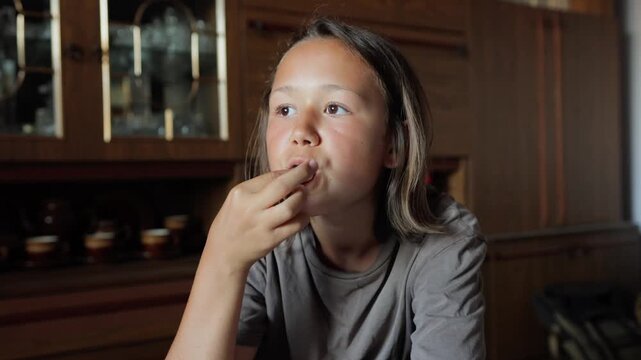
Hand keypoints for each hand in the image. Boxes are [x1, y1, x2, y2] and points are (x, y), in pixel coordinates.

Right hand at [203, 160, 317, 273]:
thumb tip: (288, 174)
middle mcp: (251, 208)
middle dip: (301, 174)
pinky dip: (303, 217)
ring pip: (291, 207)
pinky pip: (295, 225)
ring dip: (302, 198)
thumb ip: (260, 187)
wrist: (224, 252)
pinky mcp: (271, 240)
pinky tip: (303, 213)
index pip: (271, 176)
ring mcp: (262, 225)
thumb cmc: (234, 221)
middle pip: (282, 186)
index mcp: (241, 193)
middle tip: (312, 167)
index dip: (290, 171)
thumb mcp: (238, 198)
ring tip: (304, 195)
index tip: (304, 166)